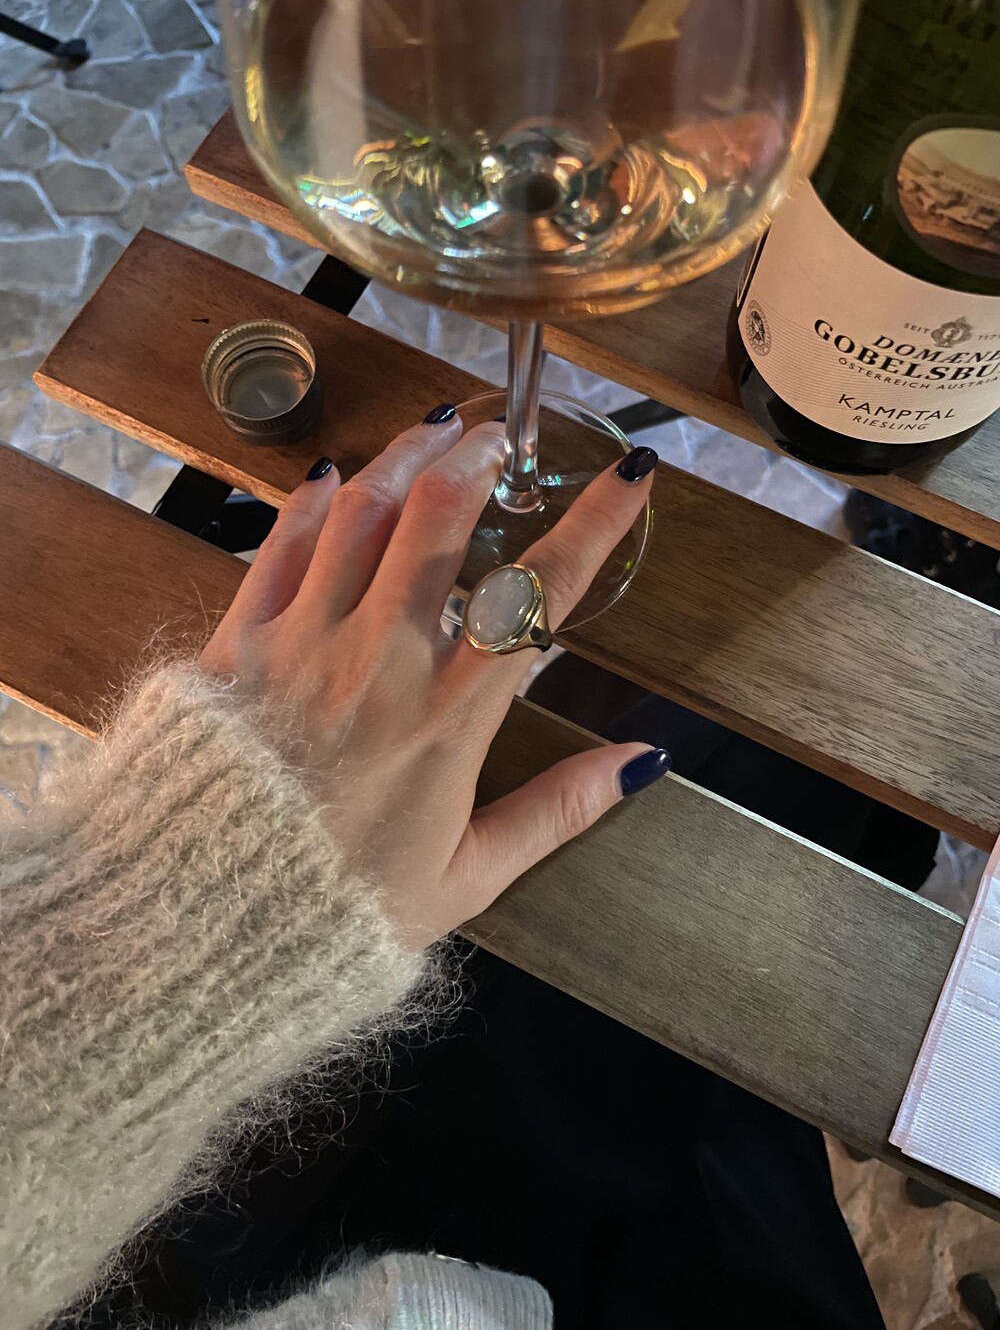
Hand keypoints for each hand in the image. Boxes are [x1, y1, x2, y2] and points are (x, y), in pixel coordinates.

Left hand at [201, 408, 666, 947]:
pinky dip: (311, 499)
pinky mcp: (241, 640)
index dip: (597, 523)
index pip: (541, 594)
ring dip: (406, 458)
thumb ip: (560, 809)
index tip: (630, 473)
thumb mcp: (470, 875)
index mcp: (451, 716)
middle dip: (483, 460)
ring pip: (363, 512)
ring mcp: (307, 640)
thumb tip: (644, 761)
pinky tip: (333, 475)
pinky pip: (281, 543)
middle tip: (503, 435)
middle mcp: (383, 660)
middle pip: (443, 521)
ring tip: (436, 430)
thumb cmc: (343, 904)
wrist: (205, 917)